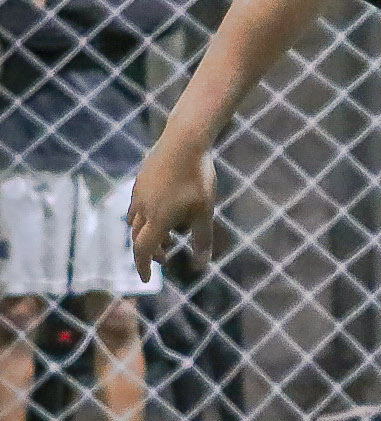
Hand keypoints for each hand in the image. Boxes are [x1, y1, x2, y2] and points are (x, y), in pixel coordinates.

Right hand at [128, 139, 215, 280]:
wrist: (184, 141)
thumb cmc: (198, 178)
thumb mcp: (205, 211)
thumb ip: (202, 239)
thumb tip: (201, 266)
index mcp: (157, 219)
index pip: (143, 250)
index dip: (144, 267)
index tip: (147, 279)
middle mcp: (143, 208)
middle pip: (138, 237)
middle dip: (149, 251)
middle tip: (165, 257)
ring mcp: (139, 192)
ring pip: (135, 220)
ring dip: (146, 233)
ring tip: (166, 235)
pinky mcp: (141, 179)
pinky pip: (137, 204)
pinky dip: (145, 216)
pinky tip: (162, 209)